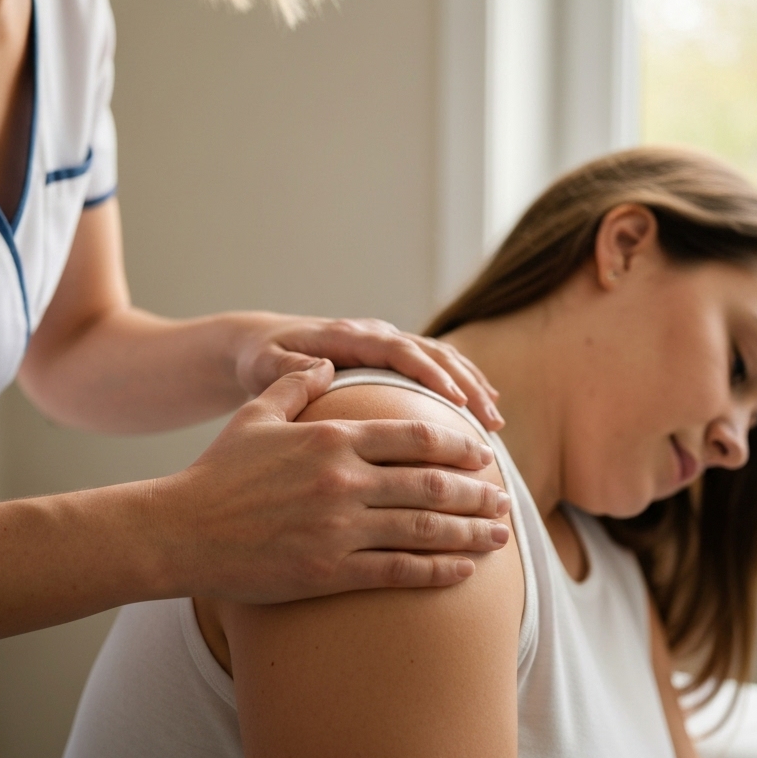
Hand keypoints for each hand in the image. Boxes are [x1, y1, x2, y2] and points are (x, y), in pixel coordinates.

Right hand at [159, 361, 510, 603]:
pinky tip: (463, 572)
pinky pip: (398, 571)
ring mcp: (340, 529)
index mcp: (332, 437)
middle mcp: (344, 481)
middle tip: (503, 495)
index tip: (481, 450)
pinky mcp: (331, 572)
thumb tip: (330, 363)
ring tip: (500, 535)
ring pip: (424, 529)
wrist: (183, 530)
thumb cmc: (219, 471)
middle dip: (476, 491)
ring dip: (470, 533)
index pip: (413, 434)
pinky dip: (436, 571)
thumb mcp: (257, 414)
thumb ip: (298, 384)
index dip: (456, 442)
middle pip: (430, 483)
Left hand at [232, 313, 503, 430]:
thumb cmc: (261, 358)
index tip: (457, 403)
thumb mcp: (265, 364)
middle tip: (491, 421)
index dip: (430, 375)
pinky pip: (433, 367)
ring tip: (495, 423)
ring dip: (471, 386)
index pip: (399, 352)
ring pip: (440, 359)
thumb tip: (319, 372)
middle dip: (465, 385)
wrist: (261, 342)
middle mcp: (373, 335)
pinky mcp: (388, 358)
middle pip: (432, 354)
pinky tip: (480, 413)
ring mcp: (384, 343)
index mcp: (349, 337)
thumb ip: (289, 370)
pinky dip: (460, 385)